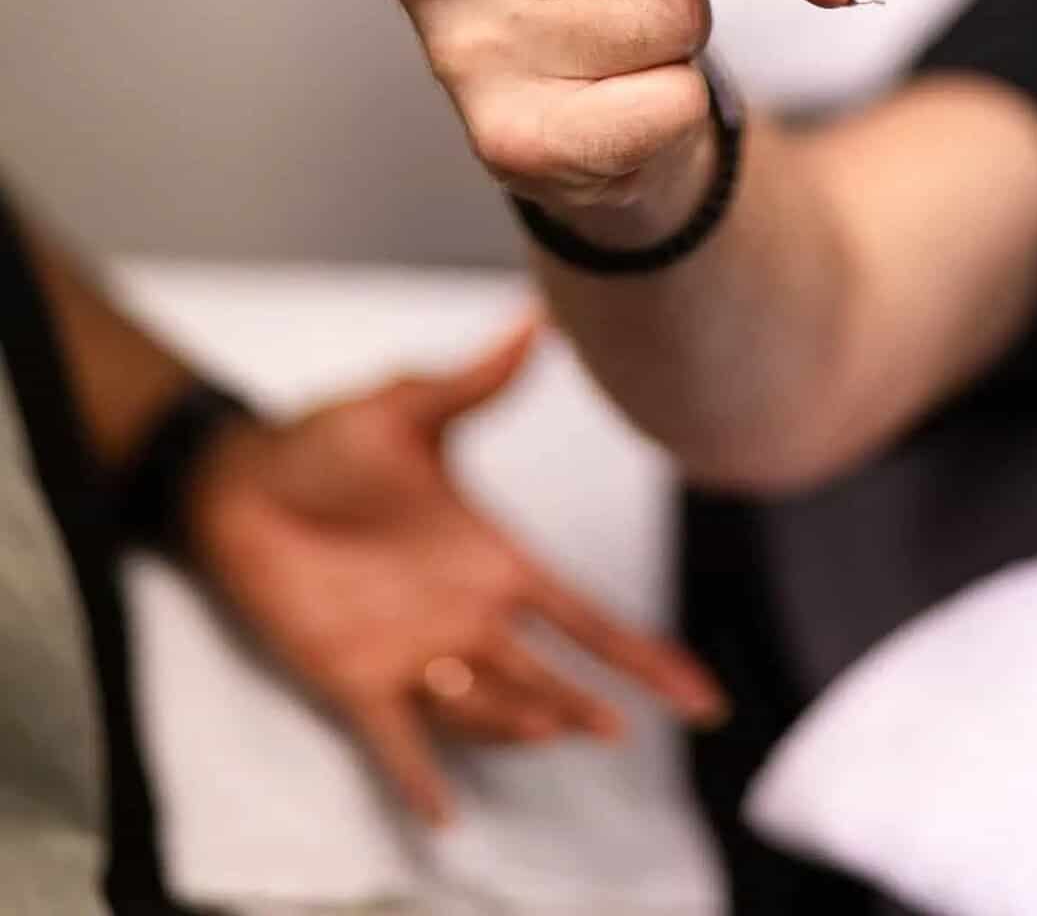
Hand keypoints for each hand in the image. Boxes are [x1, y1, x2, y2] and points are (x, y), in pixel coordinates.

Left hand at [183, 321, 725, 824]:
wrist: (241, 481)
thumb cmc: (326, 442)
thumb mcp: (406, 407)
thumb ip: (474, 380)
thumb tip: (534, 317)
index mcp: (492, 560)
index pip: (585, 617)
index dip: (642, 656)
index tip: (699, 695)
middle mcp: (467, 617)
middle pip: (545, 677)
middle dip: (579, 704)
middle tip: (610, 725)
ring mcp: (414, 654)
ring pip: (484, 709)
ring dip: (510, 721)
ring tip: (536, 717)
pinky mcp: (354, 678)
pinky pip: (394, 741)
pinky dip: (418, 780)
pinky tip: (442, 816)